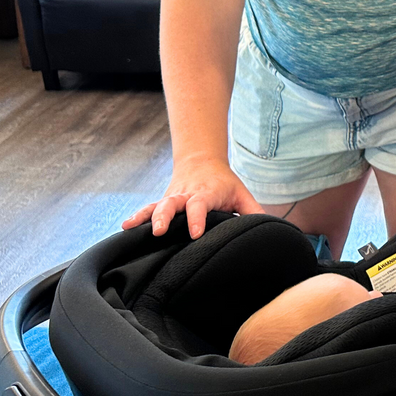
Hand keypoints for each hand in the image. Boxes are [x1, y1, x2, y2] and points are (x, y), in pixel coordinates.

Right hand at [122, 156, 263, 239]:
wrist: (202, 161)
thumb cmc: (225, 183)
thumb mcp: (242, 194)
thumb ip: (254, 212)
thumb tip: (270, 230)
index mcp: (208, 193)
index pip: (201, 205)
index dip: (198, 218)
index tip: (196, 233)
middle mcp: (187, 195)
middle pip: (173, 203)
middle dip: (166, 216)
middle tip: (160, 232)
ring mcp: (172, 197)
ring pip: (157, 205)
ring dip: (147, 216)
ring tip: (132, 227)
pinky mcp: (163, 201)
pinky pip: (148, 209)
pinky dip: (137, 217)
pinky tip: (125, 227)